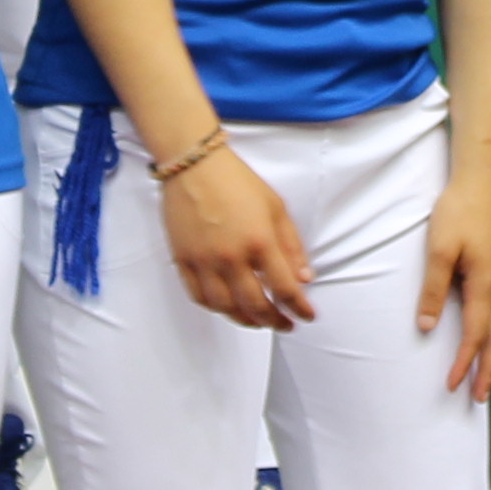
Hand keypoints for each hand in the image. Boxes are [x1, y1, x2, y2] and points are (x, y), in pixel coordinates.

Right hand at [159, 143, 316, 334]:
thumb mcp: (276, 208)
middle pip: (256, 305)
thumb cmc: (237, 181)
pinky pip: (199, 296)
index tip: (307, 316)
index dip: (300, 308)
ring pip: (226, 307)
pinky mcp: (183, 260)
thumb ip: (292, 246)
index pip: (285, 289)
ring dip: (245, 320)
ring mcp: (204, 261)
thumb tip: (304, 280)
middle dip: (274, 321)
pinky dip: (215, 308)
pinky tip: (227, 307)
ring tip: (257, 321)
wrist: (194, 165)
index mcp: (260, 241)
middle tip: (284, 324)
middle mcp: (231, 257)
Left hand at [419, 174, 490, 397]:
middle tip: (480, 399)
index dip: (464, 363)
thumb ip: (434, 289)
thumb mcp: (438, 249)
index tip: (452, 386)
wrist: (480, 181)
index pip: (476, 335)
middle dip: (488, 370)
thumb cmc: (457, 211)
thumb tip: (428, 327)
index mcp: (485, 284)